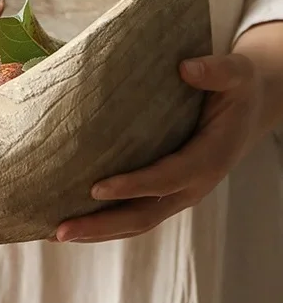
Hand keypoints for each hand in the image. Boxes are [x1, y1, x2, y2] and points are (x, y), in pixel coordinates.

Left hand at [51, 53, 263, 242]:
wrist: (248, 111)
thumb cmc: (237, 89)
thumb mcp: (236, 74)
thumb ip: (215, 71)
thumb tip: (186, 68)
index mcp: (208, 158)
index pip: (166, 178)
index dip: (133, 186)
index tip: (96, 189)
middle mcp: (192, 185)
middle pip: (144, 215)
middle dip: (101, 225)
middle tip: (60, 229)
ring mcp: (178, 194)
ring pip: (136, 222)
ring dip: (97, 232)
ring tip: (54, 234)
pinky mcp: (165, 193)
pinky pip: (135, 215)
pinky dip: (104, 224)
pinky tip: (73, 223)